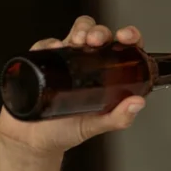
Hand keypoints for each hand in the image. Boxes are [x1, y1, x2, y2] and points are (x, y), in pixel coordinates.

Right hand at [0, 15, 147, 155]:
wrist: (32, 140)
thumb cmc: (66, 131)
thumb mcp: (96, 125)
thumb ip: (119, 118)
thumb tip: (138, 102)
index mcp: (106, 75)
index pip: (122, 48)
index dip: (128, 36)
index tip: (126, 37)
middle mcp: (87, 63)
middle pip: (98, 34)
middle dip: (99, 31)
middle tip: (96, 41)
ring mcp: (66, 60)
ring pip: (76, 31)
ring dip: (81, 30)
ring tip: (79, 41)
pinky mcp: (43, 61)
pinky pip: (46, 44)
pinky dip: (50, 42)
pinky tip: (55, 49)